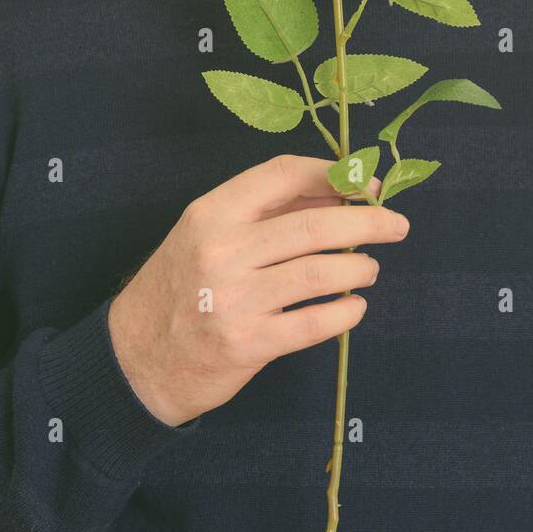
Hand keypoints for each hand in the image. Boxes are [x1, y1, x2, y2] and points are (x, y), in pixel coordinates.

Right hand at [107, 153, 409, 426]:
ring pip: (321, 273)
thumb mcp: (207, 234)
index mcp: (212, 212)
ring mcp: (235, 299)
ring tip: (369, 271)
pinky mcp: (248, 344)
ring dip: (359, 269)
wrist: (135, 358)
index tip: (365, 182)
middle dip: (367, 221)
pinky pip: (314, 323)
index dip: (332, 173)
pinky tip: (354, 309)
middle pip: (313, 225)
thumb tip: (340, 192)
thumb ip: (266, 212)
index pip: (282, 173)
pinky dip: (345, 313)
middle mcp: (222, 250)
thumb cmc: (182, 286)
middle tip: (397, 225)